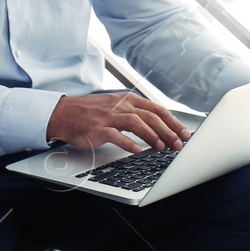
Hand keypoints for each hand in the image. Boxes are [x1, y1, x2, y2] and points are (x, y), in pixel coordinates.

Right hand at [47, 92, 190, 153]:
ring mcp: (109, 116)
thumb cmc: (93, 112)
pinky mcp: (98, 128)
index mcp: (129, 100)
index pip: (157, 109)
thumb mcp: (117, 106)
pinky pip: (116, 135)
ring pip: (137, 123)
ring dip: (152, 135)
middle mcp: (121, 105)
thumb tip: (160, 126)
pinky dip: (128, 143)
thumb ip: (136, 113)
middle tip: (179, 144)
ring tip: (162, 147)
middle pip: (151, 116)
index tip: (184, 133)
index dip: (173, 122)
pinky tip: (137, 150)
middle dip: (168, 131)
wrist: (65, 113)